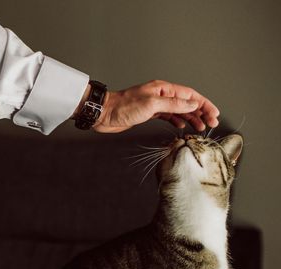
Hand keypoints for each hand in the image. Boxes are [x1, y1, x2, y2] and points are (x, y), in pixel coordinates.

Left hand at [90, 80, 219, 133]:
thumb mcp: (152, 105)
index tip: (214, 114)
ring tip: (200, 127)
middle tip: (211, 123)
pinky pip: (168, 116)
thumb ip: (174, 104)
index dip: (205, 104)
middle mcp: (161, 94)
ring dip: (191, 118)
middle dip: (201, 112)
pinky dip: (177, 121)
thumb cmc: (124, 107)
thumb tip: (193, 103)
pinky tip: (182, 126)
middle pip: (187, 102)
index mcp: (164, 88)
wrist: (105, 114)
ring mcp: (155, 104)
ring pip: (179, 110)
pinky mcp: (149, 113)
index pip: (191, 95)